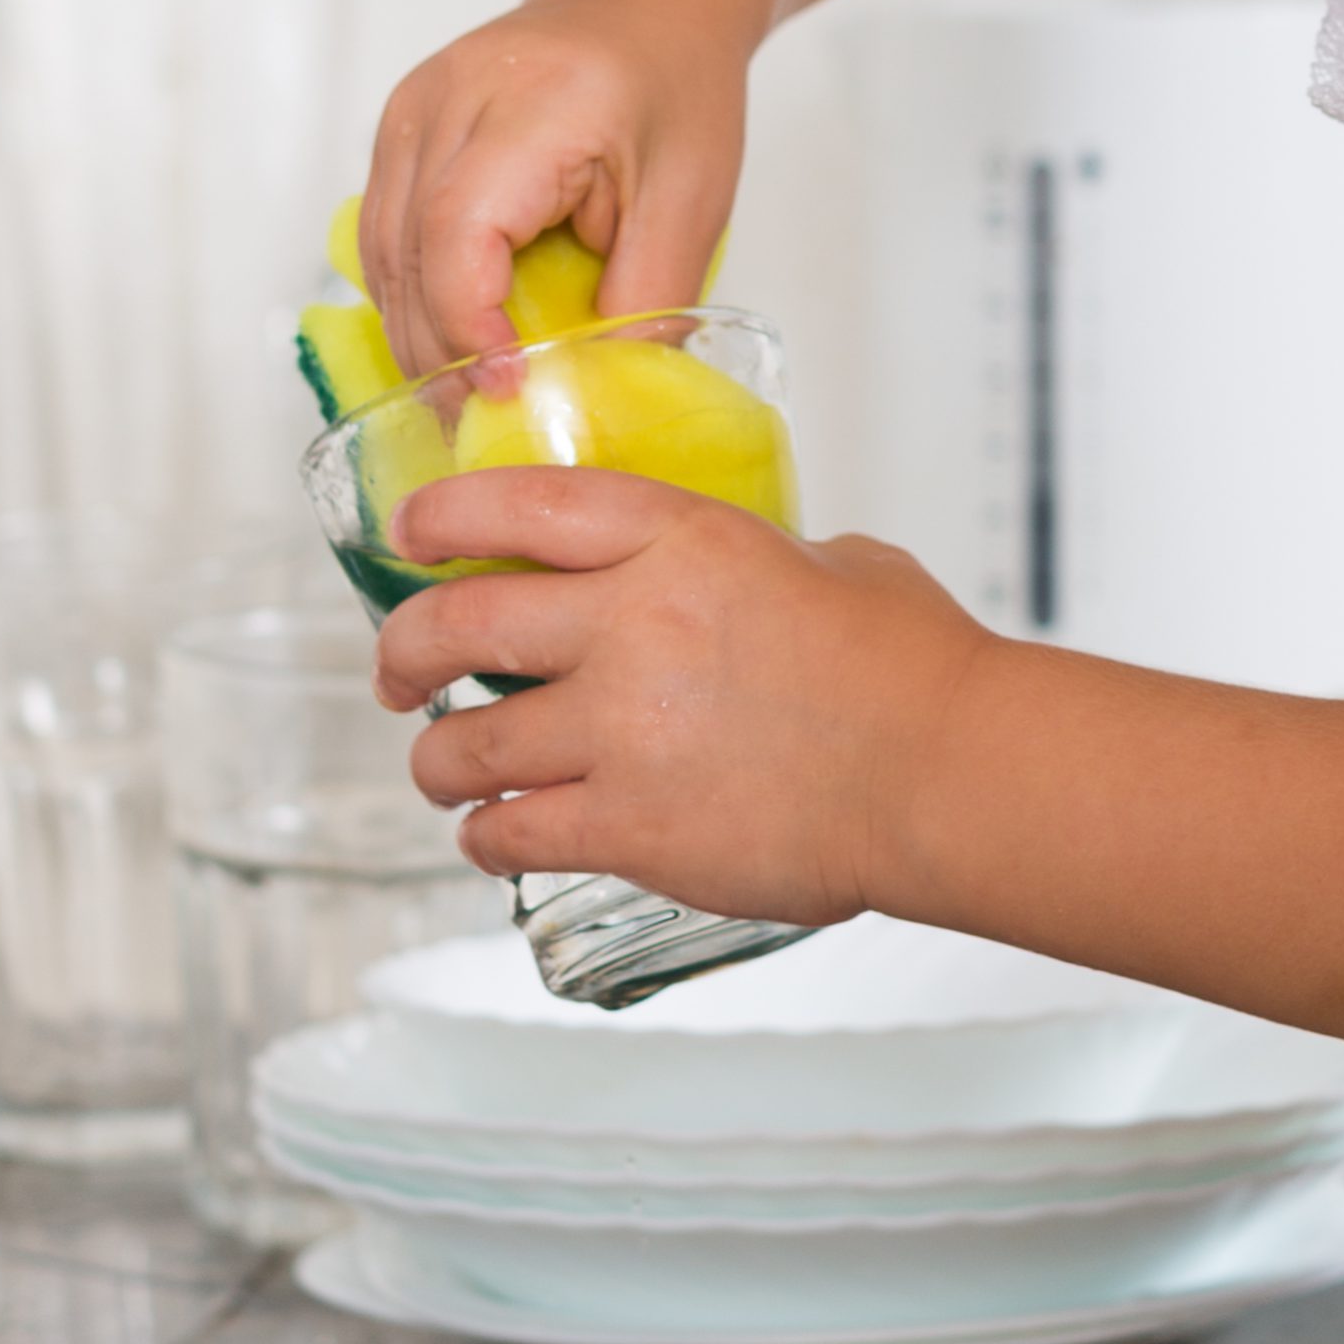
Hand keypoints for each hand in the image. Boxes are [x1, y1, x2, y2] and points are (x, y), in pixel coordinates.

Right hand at [357, 0, 748, 374]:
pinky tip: (455, 341)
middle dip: (442, 353)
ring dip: (420, 334)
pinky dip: (413, 296)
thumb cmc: (673, 83)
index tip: (508, 389)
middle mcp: (448, 99)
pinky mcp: (400, 128)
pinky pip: (385, 233)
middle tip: (488, 423)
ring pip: (383, 254)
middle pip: (408, 254)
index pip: (458, 232)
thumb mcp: (691, 198)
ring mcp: (411, 110)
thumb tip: (598, 395)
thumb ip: (648, 299)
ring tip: (470, 399)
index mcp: (531, 104)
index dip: (470, 327)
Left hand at [372, 469, 994, 926]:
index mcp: (681, 539)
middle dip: (401, 652)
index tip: (409, 533)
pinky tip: (494, 836)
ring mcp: (625, 732)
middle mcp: (633, 625)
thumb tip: (719, 577)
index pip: (517, 507)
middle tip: (394, 671)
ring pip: (464, 746)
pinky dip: (485, 837)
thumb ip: (745, 558)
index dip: (442, 517)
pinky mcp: (633, 829)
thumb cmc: (914, 667)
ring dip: (437, 760)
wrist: (948, 772)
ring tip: (442, 768)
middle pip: (457, 626)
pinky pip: (510, 833)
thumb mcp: (827, 560)